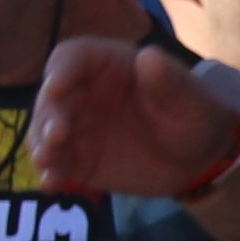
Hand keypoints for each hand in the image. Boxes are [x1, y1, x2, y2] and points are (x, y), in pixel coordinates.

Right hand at [30, 34, 238, 202]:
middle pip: (51, 96)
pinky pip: (56, 163)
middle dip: (48, 115)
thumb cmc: (194, 115)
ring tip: (48, 162)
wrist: (198, 160)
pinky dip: (50, 172)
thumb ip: (168, 81)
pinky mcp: (77, 159)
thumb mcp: (189, 98)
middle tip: (57, 136)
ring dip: (41, 145)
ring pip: (45, 131)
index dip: (61, 70)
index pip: (73, 57)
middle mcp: (84, 92)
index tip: (56, 87)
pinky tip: (52, 183)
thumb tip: (147, 57)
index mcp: (108, 65)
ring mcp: (77, 126)